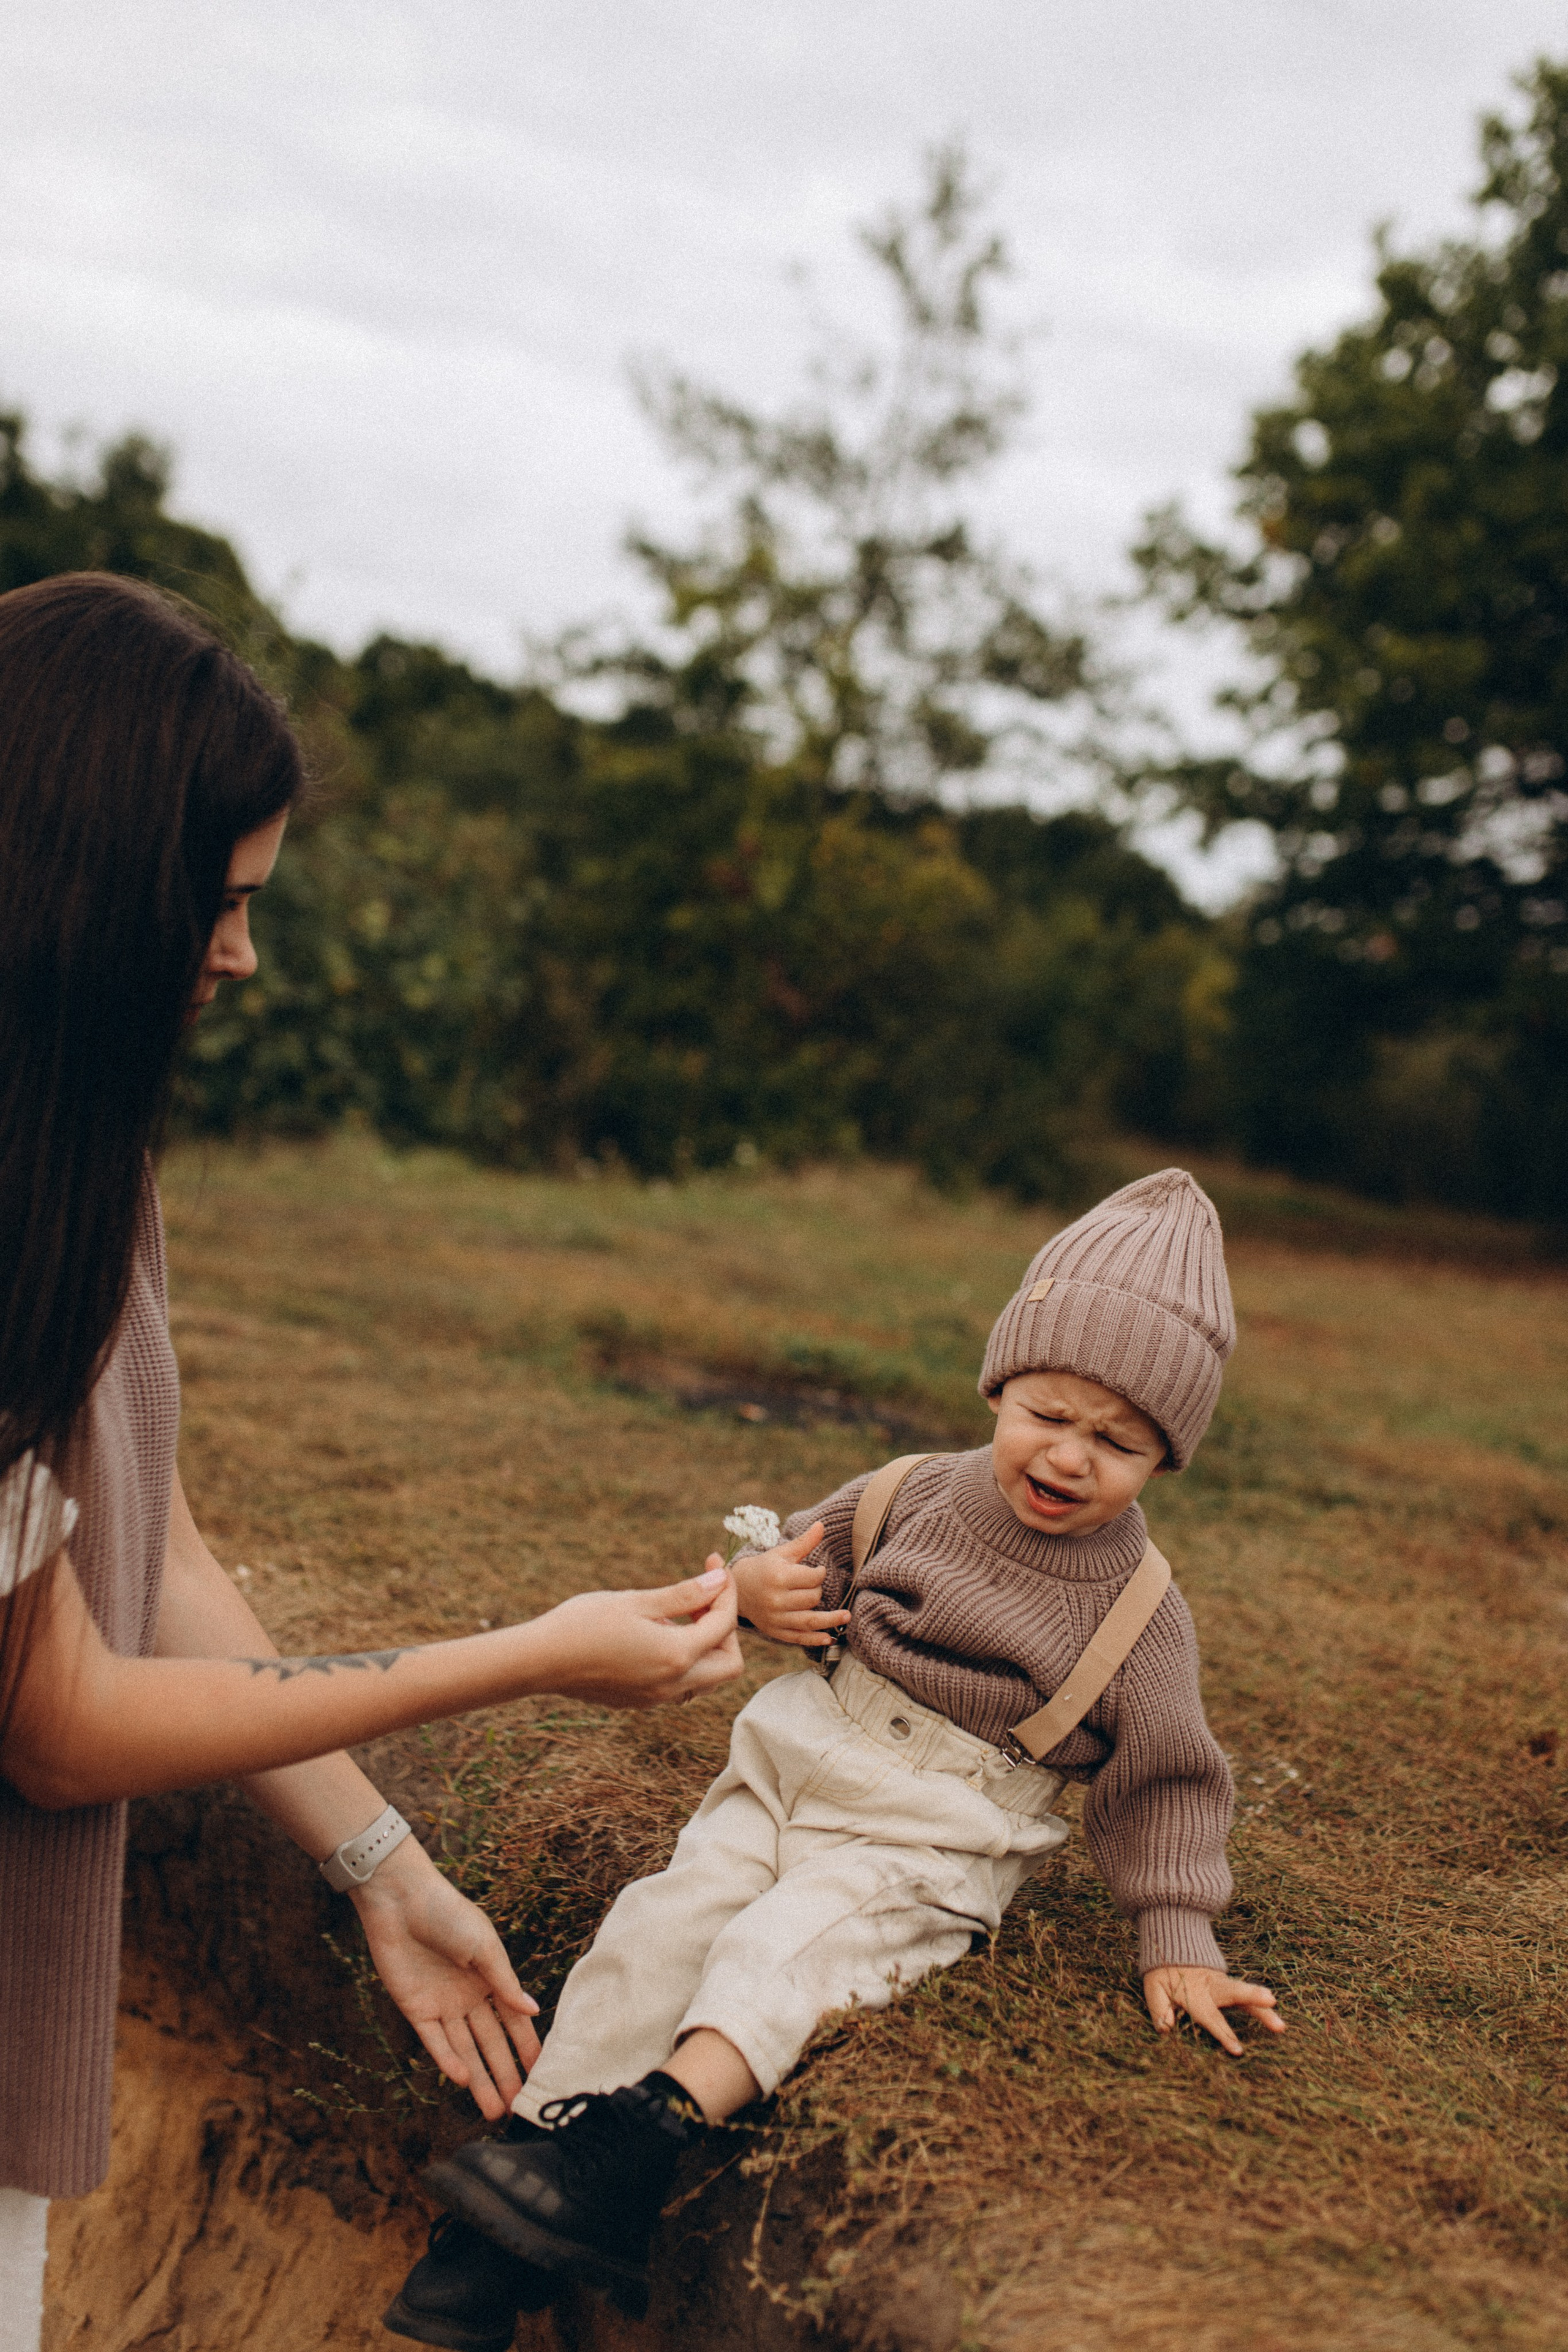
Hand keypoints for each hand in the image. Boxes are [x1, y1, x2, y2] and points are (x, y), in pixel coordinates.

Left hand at [350, 1838, 541, 2117]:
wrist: (400, 1900)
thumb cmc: (448, 1914)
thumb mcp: (484, 1946)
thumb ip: (504, 1982)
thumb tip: (534, 2012)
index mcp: (490, 1979)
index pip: (512, 2021)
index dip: (526, 2046)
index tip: (540, 2072)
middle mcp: (468, 1997)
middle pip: (490, 2043)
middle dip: (504, 2074)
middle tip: (517, 2106)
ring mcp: (442, 2006)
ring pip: (464, 2050)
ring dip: (478, 2079)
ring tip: (493, 2109)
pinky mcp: (415, 2010)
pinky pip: (435, 2042)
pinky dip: (448, 2060)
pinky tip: (463, 2079)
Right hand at [528, 1566, 742, 1707]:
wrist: (539, 1661)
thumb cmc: (583, 1623)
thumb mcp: (636, 1601)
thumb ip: (684, 1595)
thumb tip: (719, 1582)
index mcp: (676, 1656)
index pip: (724, 1625)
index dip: (726, 1592)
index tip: (715, 1567)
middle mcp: (673, 1684)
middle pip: (730, 1664)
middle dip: (726, 1628)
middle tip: (703, 1597)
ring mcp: (657, 1698)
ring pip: (707, 1678)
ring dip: (706, 1646)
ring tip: (678, 1614)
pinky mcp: (641, 1701)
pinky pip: (681, 1684)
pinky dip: (684, 1659)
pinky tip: (656, 1633)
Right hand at [731, 1524, 848, 1647]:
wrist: (738, 1589)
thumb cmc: (765, 1567)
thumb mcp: (783, 1552)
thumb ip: (804, 1542)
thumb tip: (822, 1524)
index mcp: (778, 1577)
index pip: (813, 1578)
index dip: (820, 1573)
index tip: (818, 1571)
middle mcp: (776, 1599)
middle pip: (812, 1598)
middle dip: (818, 1590)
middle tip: (813, 1585)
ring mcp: (775, 1618)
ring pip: (809, 1621)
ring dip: (831, 1620)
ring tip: (847, 1617)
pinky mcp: (775, 1631)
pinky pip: (799, 1638)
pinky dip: (815, 1639)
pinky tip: (829, 1638)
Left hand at [1143, 1965, 1285, 2056]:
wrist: (1173, 1945)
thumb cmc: (1162, 1972)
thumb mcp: (1153, 1987)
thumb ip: (1159, 2007)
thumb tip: (1166, 2029)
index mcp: (1194, 1992)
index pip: (1210, 2016)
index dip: (1223, 2033)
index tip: (1239, 2051)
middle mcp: (1212, 1987)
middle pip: (1234, 1993)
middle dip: (1252, 1997)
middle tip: (1272, 2002)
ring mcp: (1222, 1984)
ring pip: (1244, 1995)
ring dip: (1262, 2007)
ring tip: (1281, 2024)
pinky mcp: (1227, 1985)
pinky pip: (1245, 1996)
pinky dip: (1260, 2005)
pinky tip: (1276, 2020)